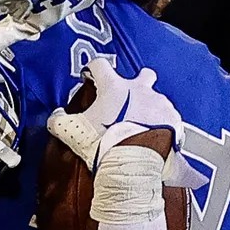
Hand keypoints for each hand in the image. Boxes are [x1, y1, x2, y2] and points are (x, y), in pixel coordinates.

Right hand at [45, 57, 179, 171]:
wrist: (132, 165)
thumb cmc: (103, 143)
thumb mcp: (72, 131)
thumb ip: (59, 121)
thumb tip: (55, 117)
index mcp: (114, 87)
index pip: (100, 65)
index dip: (93, 70)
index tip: (91, 78)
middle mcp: (140, 90)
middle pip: (143, 75)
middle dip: (139, 83)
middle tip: (131, 99)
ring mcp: (160, 104)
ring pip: (158, 99)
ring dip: (151, 109)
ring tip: (144, 128)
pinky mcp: (174, 121)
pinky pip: (172, 120)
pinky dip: (166, 127)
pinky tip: (158, 139)